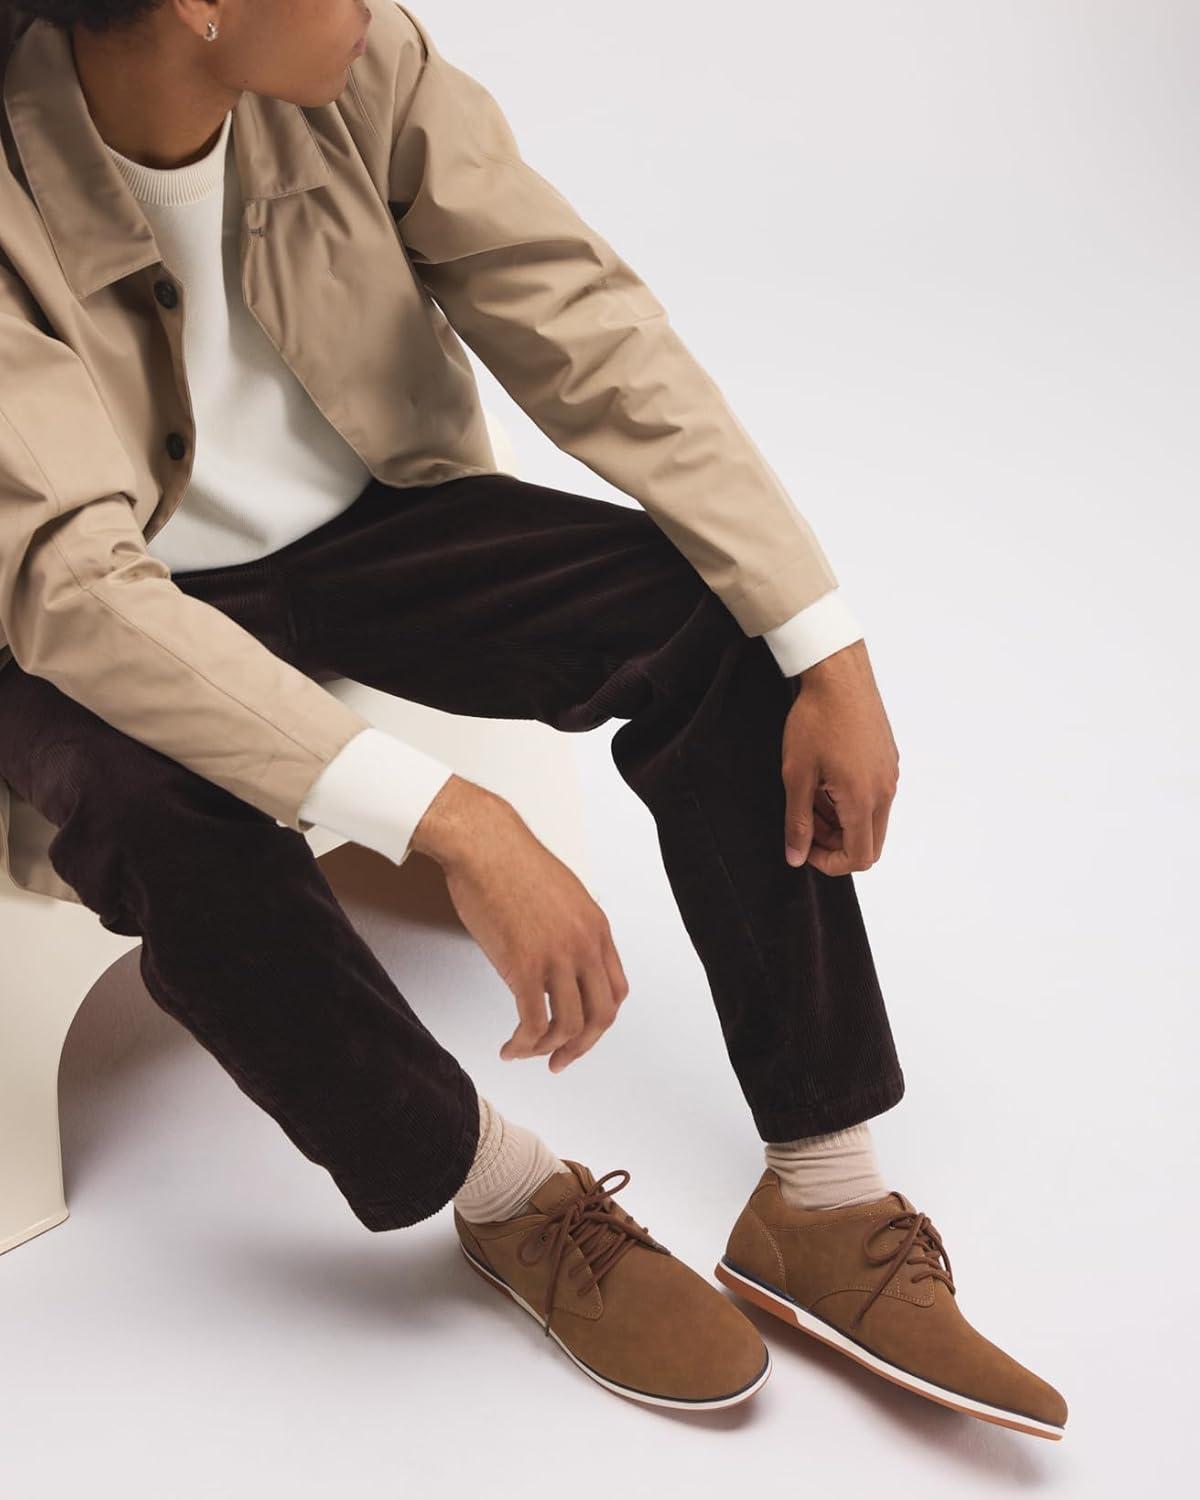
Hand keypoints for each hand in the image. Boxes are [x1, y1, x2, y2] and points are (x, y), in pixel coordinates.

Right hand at [410, 776, 628, 1070]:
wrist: (485, 844)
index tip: (581, 1033)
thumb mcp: (562, 894)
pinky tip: (510, 1046)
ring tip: (525, 1052)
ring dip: (548, 1050)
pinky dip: (523, 1044)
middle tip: (560, 1060)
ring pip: (568, 1026)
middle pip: (600, 1016)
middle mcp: (584, 946)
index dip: (600, 1020)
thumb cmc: (512, 862)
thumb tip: (560, 957)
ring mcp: (556, 957)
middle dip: (581, 1046)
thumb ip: (570, 928)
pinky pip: (533, 1023)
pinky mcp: (524, 966)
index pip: (615, 990)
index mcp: (597, 928)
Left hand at [781, 640, 898, 875]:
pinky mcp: (889, 758)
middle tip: (806, 822)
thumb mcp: (796, 775)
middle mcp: (885, 791)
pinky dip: (851, 799)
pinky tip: (826, 776)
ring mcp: (891, 774)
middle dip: (836, 843)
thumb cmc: (814, 721)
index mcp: (863, 800)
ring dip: (842, 820)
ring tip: (810, 794)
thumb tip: (796, 858)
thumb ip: (798, 822)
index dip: (829, 863)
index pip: (859, 858)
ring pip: (871, 819)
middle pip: (870, 844)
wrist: (838, 673)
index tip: (804, 846)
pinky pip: (875, 794)